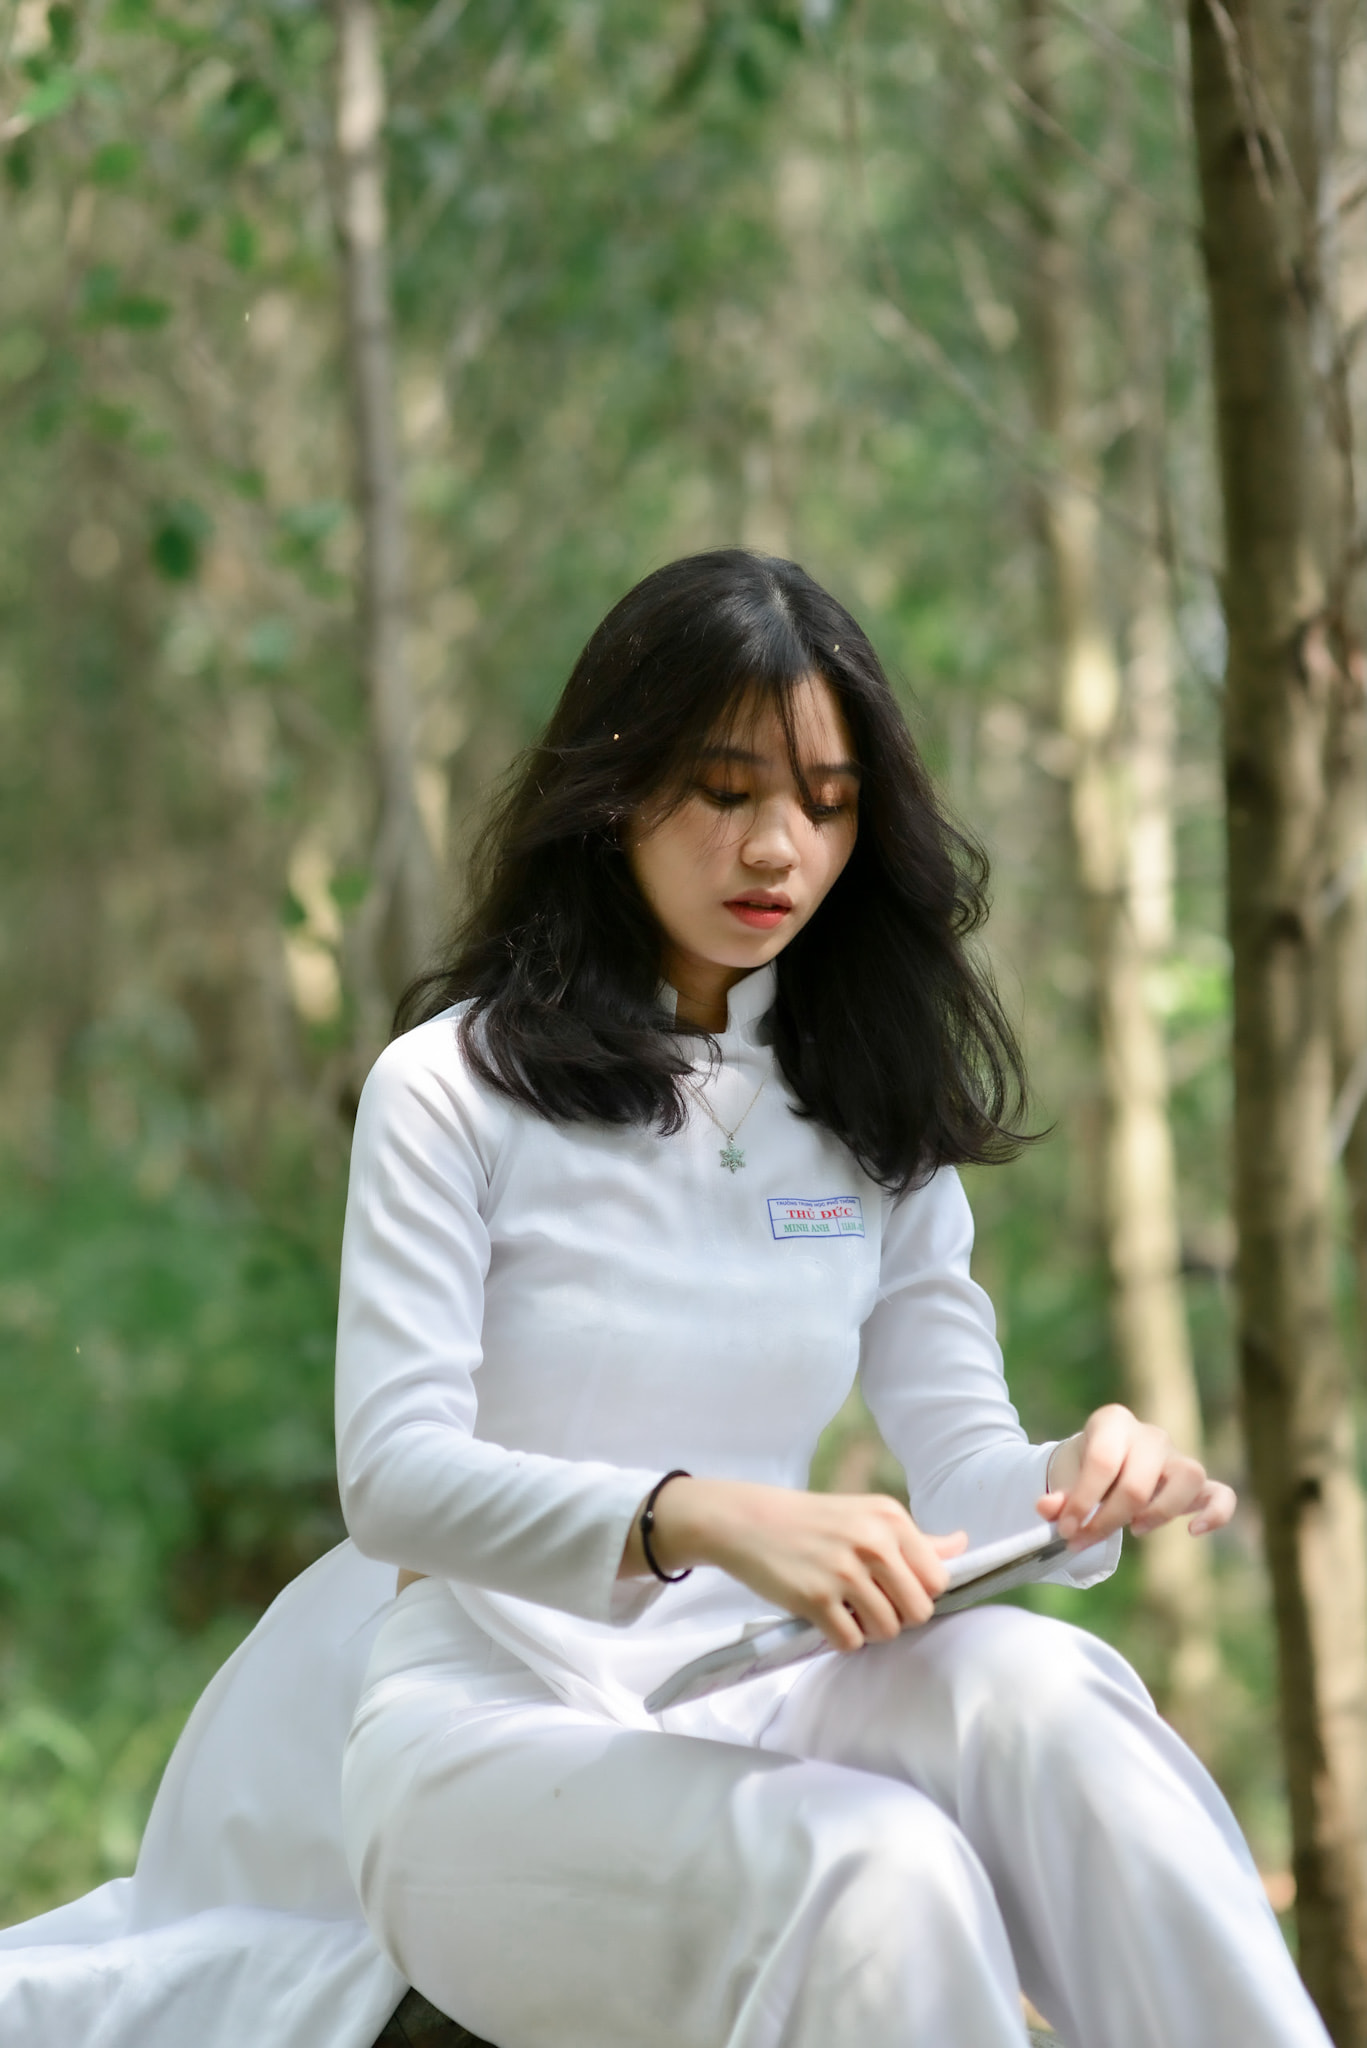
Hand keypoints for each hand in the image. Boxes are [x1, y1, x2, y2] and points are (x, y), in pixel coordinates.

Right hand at [622, 1477, 966, 1652]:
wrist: (748, 1520)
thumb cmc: (813, 1520)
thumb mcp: (867, 1515)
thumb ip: (916, 1537)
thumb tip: (963, 1544)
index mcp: (891, 1519)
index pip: (938, 1579)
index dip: (918, 1592)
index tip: (895, 1588)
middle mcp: (873, 1543)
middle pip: (918, 1611)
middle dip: (897, 1616)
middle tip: (869, 1603)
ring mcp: (844, 1572)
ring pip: (887, 1631)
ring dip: (869, 1629)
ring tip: (847, 1609)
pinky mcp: (816, 1599)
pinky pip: (851, 1641)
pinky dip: (841, 1638)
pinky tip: (826, 1617)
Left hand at [1037, 1403, 1235, 1548]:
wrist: (1101, 1463)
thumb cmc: (1083, 1468)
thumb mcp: (1064, 1476)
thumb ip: (1057, 1495)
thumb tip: (1047, 1509)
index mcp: (1113, 1421)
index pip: (1103, 1461)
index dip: (1082, 1500)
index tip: (1066, 1529)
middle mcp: (1149, 1434)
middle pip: (1138, 1480)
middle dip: (1108, 1518)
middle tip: (1084, 1539)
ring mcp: (1177, 1456)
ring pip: (1187, 1478)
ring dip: (1159, 1512)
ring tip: (1134, 1529)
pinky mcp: (1196, 1483)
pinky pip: (1220, 1494)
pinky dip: (1215, 1513)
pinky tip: (1194, 1531)